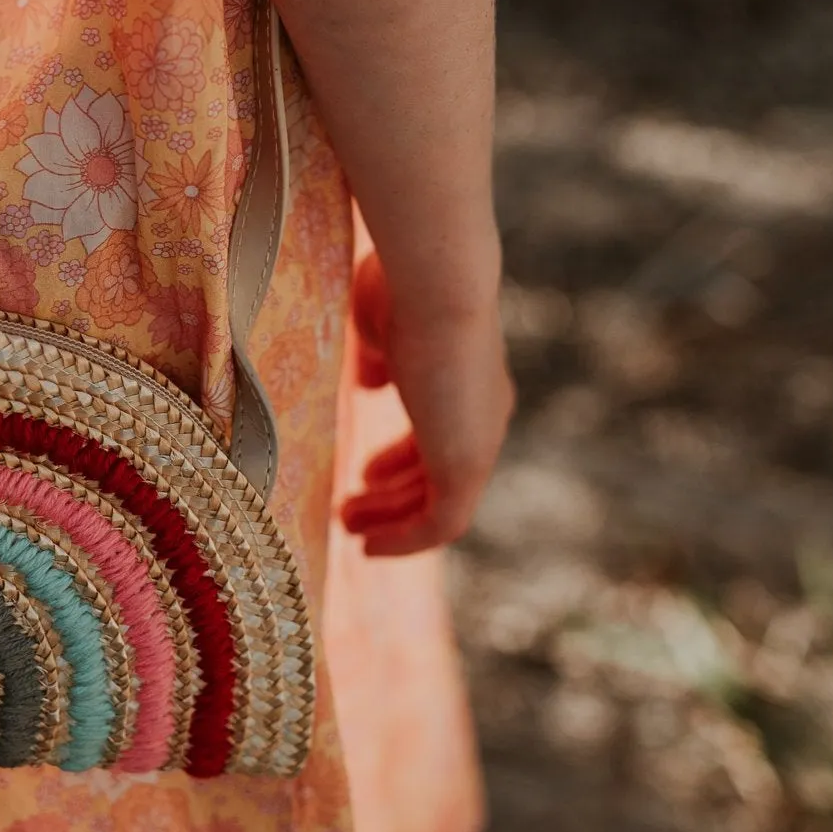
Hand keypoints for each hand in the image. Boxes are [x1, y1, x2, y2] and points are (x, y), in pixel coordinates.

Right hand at [341, 251, 513, 558]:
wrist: (437, 283)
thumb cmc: (402, 287)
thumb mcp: (381, 327)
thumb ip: (378, 359)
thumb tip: (368, 384)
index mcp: (469, 381)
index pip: (438, 435)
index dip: (400, 460)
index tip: (363, 473)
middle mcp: (485, 415)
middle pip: (438, 473)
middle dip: (392, 497)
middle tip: (349, 511)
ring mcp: (480, 442)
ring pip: (439, 503)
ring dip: (392, 520)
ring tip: (347, 526)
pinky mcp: (467, 465)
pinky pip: (441, 523)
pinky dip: (406, 541)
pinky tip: (370, 548)